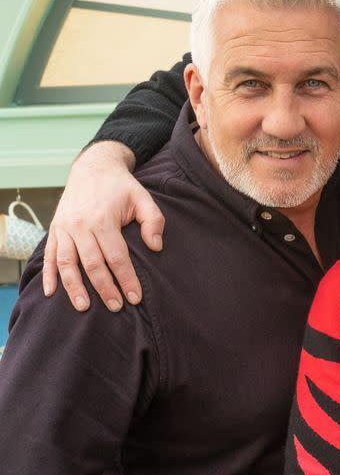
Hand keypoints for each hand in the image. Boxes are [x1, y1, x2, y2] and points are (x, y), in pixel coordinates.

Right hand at [43, 141, 165, 310]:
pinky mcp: (55, 229)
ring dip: (74, 287)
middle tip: (116, 307)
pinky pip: (49, 255)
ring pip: (66, 263)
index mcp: (103, 219)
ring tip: (84, 307)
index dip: (126, 279)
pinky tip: (50, 292)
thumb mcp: (143, 198)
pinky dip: (48, 275)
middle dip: (104, 289)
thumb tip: (156, 246)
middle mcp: (80, 226)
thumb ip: (154, 221)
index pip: (116, 257)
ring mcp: (64, 228)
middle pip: (92, 264)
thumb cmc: (120, 187)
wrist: (93, 167)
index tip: (134, 298)